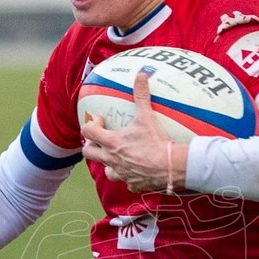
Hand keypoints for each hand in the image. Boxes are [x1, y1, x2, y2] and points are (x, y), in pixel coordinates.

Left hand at [80, 69, 180, 192]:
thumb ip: (141, 95)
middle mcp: (112, 160)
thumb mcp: (147, 116)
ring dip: (108, 164)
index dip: (91, 125)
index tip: (101, 120)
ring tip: (118, 157)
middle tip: (102, 139)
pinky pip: (126, 182)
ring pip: (106, 171)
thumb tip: (141, 73)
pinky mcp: (133, 185)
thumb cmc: (156, 141)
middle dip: (92, 146)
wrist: (171, 166)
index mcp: (112, 143)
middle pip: (89, 154)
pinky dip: (129, 177)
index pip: (87, 133)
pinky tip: (137, 171)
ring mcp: (122, 174)